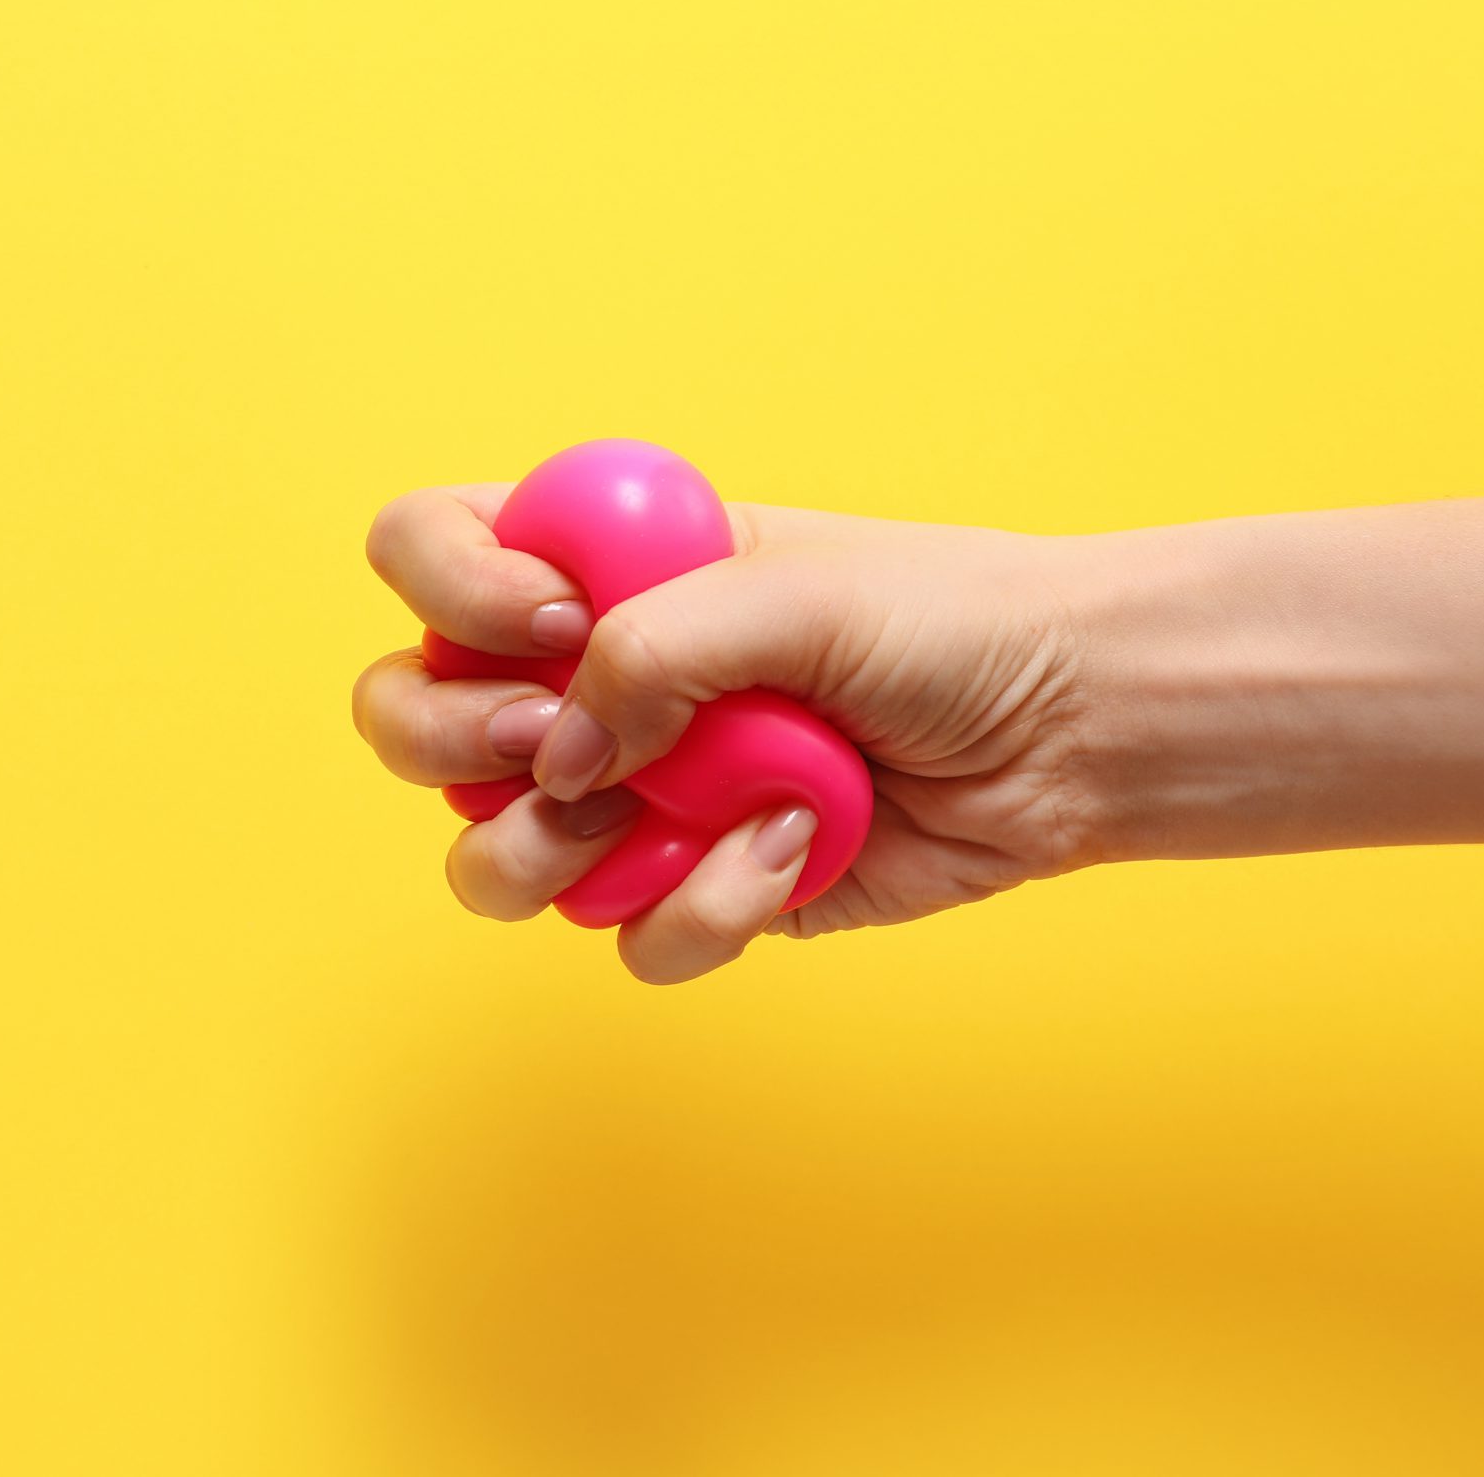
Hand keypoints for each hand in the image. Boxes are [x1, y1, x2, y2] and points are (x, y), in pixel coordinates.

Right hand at [352, 485, 1097, 983]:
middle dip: (458, 746)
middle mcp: (586, 678)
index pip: (426, 547)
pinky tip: (790, 854)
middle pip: (409, 716)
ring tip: (662, 823)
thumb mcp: (793, 591)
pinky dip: (703, 907)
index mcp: (596, 565)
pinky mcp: (690, 889)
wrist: (1073, 732)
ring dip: (553, 854)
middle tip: (563, 748)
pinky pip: (624, 935)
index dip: (452, 591)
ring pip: (487, 855)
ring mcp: (630, 795)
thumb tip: (561, 760)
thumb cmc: (947, 623)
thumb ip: (651, 648)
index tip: (555, 625)